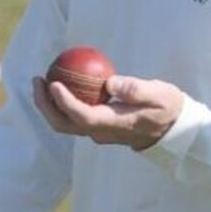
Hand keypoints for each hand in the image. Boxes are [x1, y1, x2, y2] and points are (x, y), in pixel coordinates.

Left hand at [33, 74, 184, 150]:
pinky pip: (73, 116)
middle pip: (63, 124)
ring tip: (43, 80)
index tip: (53, 83)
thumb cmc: (168, 108)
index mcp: (114, 124)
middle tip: (38, 79)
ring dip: (49, 104)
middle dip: (45, 104)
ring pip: (65, 123)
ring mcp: (98, 132)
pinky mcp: (98, 127)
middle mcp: (101, 132)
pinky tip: (62, 84)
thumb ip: (137, 89)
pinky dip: (62, 103)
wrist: (172, 130)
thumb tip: (111, 82)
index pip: (82, 116)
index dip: (64, 102)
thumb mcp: (160, 94)